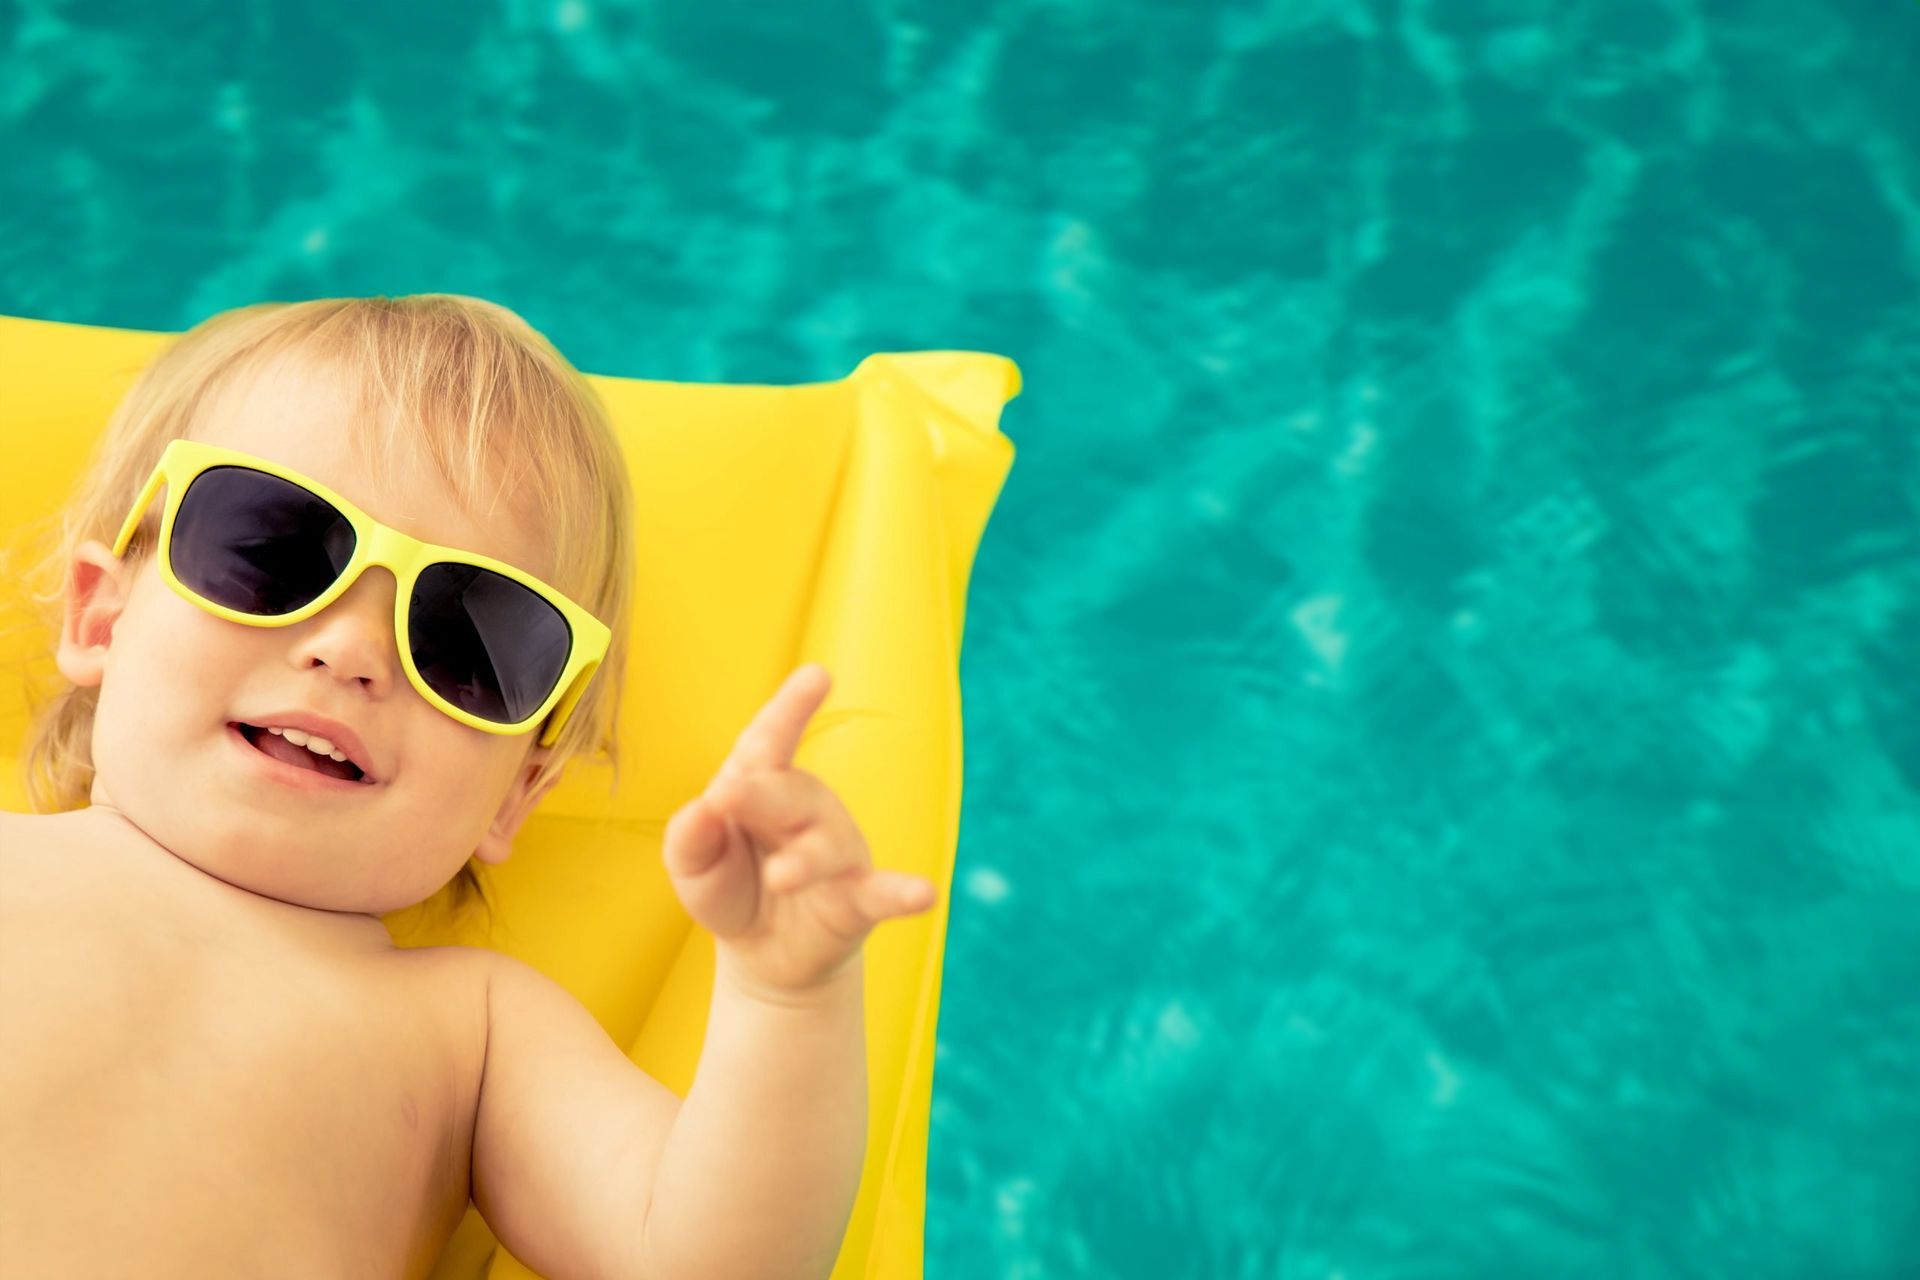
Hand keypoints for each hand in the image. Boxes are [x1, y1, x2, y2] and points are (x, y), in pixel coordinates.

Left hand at [661, 663, 938, 999]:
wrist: (765, 953)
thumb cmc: (730, 889)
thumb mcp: (694, 869)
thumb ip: (689, 840)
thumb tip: (701, 807)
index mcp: (760, 785)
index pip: (770, 741)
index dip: (790, 707)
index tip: (817, 674)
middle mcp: (806, 808)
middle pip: (786, 793)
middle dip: (758, 795)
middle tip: (725, 795)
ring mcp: (837, 850)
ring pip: (824, 846)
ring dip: (803, 861)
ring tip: (780, 877)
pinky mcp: (859, 898)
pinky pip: (884, 891)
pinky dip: (903, 891)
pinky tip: (925, 893)